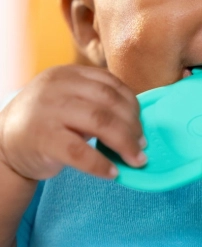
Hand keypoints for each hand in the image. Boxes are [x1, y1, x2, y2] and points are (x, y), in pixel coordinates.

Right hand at [0, 65, 145, 180]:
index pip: (111, 83)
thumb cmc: (48, 122)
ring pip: (100, 122)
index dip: (132, 104)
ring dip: (124, 143)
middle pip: (109, 101)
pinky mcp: (42, 137)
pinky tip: (113, 173)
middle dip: (132, 125)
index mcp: (69, 73)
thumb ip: (98, 102)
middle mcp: (58, 86)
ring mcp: (48, 110)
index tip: (142, 125)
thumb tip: (138, 124)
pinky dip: (101, 164)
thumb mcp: (70, 101)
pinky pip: (79, 152)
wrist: (3, 145)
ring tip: (135, 159)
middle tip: (142, 145)